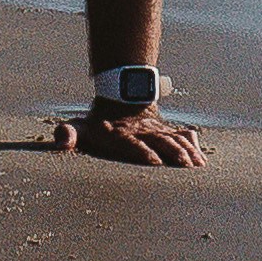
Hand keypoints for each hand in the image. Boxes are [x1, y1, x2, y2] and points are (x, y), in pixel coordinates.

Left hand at [48, 99, 206, 168]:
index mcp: (121, 134)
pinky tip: (202, 158)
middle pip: (159, 141)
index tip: (154, 162)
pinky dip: (192, 145)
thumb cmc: (98, 121)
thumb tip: (59, 140)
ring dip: (185, 151)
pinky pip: (182, 136)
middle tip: (184, 166)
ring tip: (196, 164)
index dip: (142, 151)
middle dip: (172, 153)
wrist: (121, 95)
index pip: (132, 143)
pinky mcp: (167, 131)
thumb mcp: (81, 126)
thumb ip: (68, 134)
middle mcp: (142, 132)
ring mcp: (156, 130)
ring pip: (173, 139)